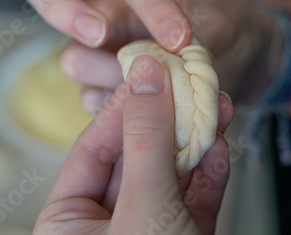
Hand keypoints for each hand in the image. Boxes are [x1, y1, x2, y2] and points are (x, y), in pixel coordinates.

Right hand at [22, 0, 272, 111]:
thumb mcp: (221, 26)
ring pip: (73, 58)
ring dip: (108, 77)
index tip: (181, 40)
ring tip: (149, 89)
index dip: (154, 7)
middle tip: (99, 34)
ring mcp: (95, 47)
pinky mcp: (98, 85)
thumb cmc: (222, 31)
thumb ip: (196, 42)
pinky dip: (115, 111)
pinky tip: (144, 113)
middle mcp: (106, 4)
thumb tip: (165, 72)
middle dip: (67, 9)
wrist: (229, 63)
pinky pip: (90, 99)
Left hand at [33, 55, 233, 234]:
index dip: (125, 106)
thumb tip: (147, 75)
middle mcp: (106, 223)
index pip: (94, 147)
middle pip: (136, 157)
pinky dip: (209, 176)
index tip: (152, 71)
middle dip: (169, 123)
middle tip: (190, 85)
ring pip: (169, 176)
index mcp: (70, 221)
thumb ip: (146, 140)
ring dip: (196, 144)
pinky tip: (221, 148)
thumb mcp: (144, 205)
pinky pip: (193, 200)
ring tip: (216, 109)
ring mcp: (147, 229)